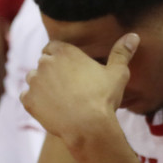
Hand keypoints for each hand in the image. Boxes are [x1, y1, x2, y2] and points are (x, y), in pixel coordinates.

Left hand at [21, 33, 136, 143]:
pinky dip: (36, 102)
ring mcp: (34, 81)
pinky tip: (53, 109)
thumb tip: (134, 36)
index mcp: (64, 52)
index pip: (53, 47)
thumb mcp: (118, 74)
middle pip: (44, 63)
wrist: (88, 126)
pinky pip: (28, 97)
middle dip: (52, 72)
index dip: (60, 57)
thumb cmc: (103, 98)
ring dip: (43, 85)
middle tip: (69, 87)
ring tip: (61, 98)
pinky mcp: (28, 99)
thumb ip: (122, 53)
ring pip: (34, 79)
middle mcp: (45, 63)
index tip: (70, 69)